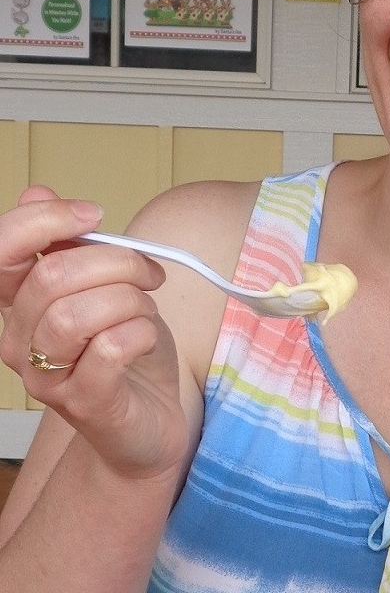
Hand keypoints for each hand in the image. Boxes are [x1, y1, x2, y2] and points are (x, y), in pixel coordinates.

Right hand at [0, 186, 188, 479]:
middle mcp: (21, 341)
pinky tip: (147, 339)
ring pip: (80, 313)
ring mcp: (48, 377)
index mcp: (22, 304)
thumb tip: (35, 192)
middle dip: (119, 261)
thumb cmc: (128, 351)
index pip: (2, 251)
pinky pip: (111, 348)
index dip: (44, 220)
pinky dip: (143, 332)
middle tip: (149, 272)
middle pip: (54, 277)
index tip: (94, 214)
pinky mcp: (86, 403)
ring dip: (131, 300)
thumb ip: (72, 245)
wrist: (148, 423)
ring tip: (146, 312)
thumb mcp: (105, 285)